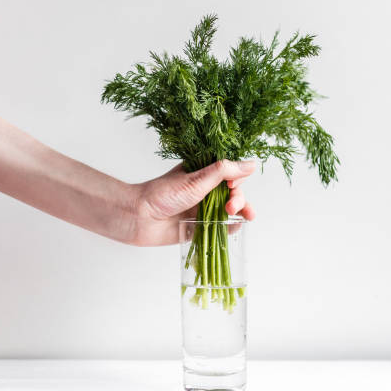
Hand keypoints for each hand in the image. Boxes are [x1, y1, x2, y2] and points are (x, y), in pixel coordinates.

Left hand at [126, 160, 255, 245]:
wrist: (140, 218)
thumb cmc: (163, 194)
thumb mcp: (197, 179)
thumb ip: (224, 171)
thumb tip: (251, 164)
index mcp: (204, 172)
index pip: (232, 172)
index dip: (238, 179)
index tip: (233, 184)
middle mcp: (206, 189)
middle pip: (235, 192)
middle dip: (239, 198)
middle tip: (231, 206)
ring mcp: (204, 208)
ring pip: (231, 209)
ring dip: (241, 211)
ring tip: (242, 216)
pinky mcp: (201, 226)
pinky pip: (223, 227)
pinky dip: (232, 227)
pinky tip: (236, 227)